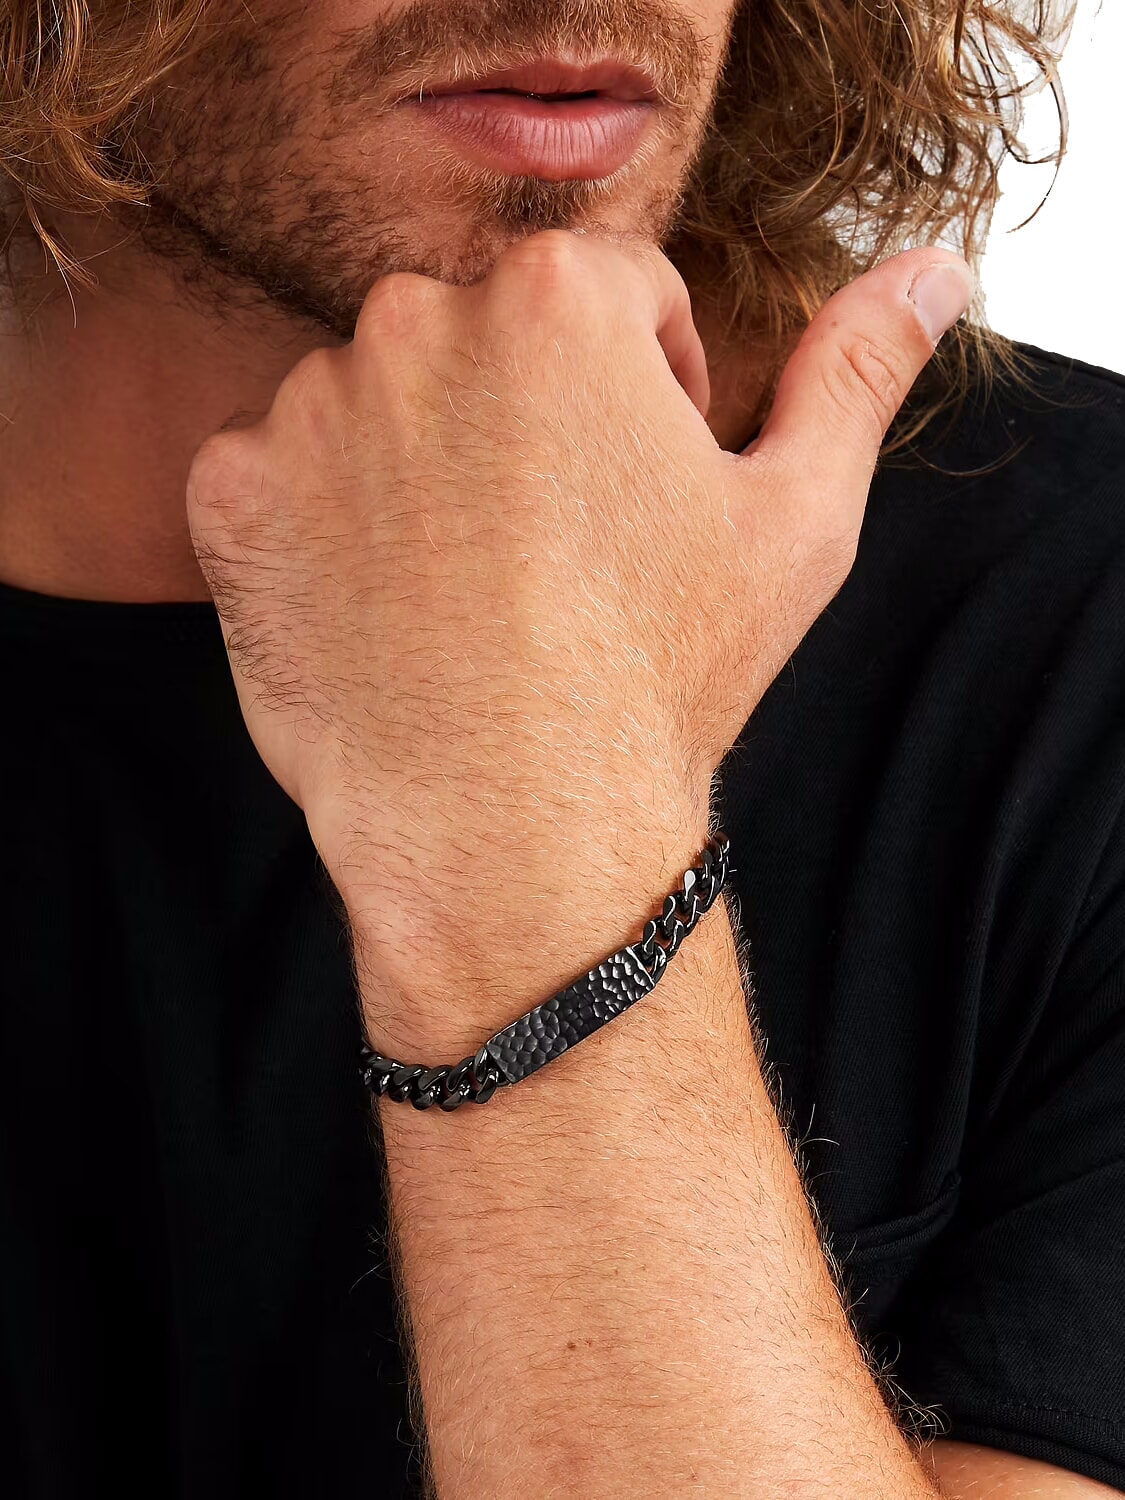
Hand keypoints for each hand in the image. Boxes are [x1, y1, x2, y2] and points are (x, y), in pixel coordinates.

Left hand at [185, 231, 970, 1011]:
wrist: (515, 831)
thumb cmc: (662, 680)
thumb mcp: (797, 520)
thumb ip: (856, 370)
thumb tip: (934, 273)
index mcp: (560, 299)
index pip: (610, 300)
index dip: (644, 400)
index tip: (638, 499)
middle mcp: (419, 319)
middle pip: (488, 339)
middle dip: (529, 419)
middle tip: (556, 553)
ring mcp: (310, 406)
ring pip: (383, 401)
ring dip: (423, 466)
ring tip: (472, 591)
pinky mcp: (232, 493)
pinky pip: (281, 473)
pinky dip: (323, 525)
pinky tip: (386, 608)